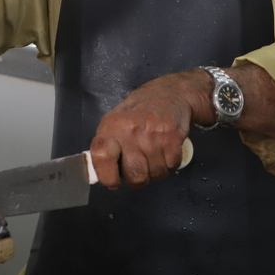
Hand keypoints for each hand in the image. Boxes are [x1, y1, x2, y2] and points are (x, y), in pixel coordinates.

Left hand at [89, 71, 213, 189]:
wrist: (168, 93)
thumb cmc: (138, 113)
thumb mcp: (115, 123)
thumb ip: (108, 149)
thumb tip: (108, 180)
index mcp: (111, 128)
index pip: (102, 156)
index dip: (107, 176)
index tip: (113, 182)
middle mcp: (130, 131)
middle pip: (135, 176)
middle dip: (139, 179)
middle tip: (140, 167)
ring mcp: (152, 135)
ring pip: (156, 174)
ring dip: (157, 169)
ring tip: (155, 153)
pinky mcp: (172, 137)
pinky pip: (172, 166)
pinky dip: (171, 162)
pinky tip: (166, 149)